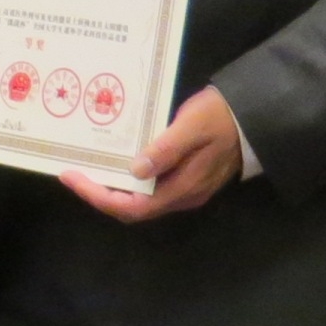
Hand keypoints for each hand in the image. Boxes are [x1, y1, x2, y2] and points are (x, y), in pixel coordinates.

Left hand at [61, 85, 245, 222]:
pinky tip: (115, 162)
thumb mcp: (192, 126)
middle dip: (100, 194)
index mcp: (182, 189)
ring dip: (112, 188)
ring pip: (140, 199)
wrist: (254, 117)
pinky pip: (150, 188)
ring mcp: (184, 189)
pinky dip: (127, 180)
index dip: (98, 197)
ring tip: (87, 167)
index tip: (72, 178)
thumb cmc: (221, 118)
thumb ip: (166, 149)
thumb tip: (135, 171)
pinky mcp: (185, 178)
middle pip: (133, 208)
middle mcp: (181, 196)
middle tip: (73, 173)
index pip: (132, 207)